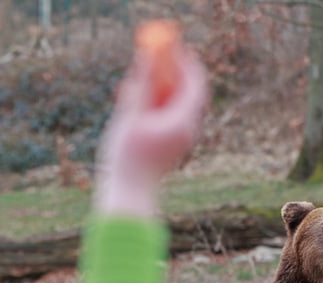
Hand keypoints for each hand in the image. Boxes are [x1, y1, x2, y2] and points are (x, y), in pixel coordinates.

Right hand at [94, 48, 208, 217]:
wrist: (128, 198)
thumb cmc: (127, 159)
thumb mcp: (130, 116)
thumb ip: (142, 85)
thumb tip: (149, 56)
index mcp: (183, 122)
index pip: (195, 82)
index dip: (184, 61)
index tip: (169, 44)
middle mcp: (188, 131)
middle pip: (187, 92)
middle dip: (170, 73)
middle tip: (153, 57)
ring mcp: (181, 140)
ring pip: (175, 105)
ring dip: (158, 90)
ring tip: (132, 87)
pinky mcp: (171, 147)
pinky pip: (168, 118)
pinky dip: (155, 107)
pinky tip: (132, 107)